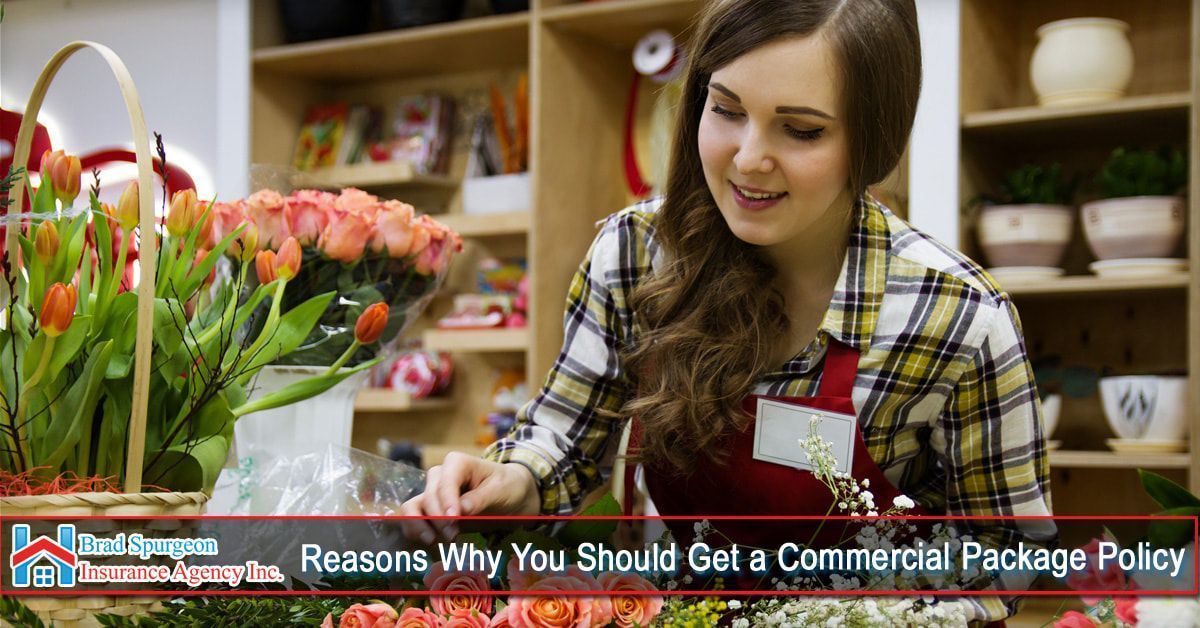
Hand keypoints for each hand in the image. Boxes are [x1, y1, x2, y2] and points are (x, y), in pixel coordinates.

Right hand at [399, 452, 539, 543]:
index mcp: (457, 463)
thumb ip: (480, 498)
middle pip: (428, 498)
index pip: (445, 483)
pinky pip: (412, 519)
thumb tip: (461, 510)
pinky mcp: (429, 509)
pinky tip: (430, 543)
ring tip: (434, 541)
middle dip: (438, 520)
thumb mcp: (501, 490)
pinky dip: (416, 532)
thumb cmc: (506, 486)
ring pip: (411, 508)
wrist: (509, 493)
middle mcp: (439, 475)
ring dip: (419, 526)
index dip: (446, 502)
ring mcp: (431, 492)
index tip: (453, 520)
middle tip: (454, 536)